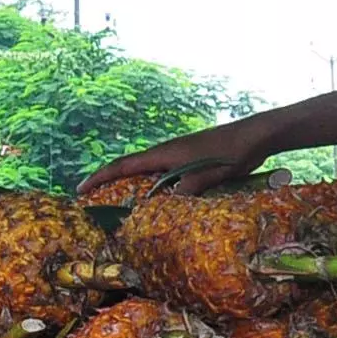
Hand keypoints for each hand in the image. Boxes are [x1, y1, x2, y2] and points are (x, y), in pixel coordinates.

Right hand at [79, 117, 276, 196]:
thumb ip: (193, 185)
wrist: (255, 135)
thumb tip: (172, 200)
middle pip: (129, 167)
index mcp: (167, 153)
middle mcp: (167, 152)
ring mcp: (177, 154)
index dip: (101, 176)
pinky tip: (152, 198)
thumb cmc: (234, 152)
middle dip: (107, 181)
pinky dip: (148, 184)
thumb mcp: (214, 172)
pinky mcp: (188, 158)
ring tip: (114, 202)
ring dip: (127, 183)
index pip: (125, 165)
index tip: (81, 189)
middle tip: (90, 201)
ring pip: (144, 170)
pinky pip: (160, 172)